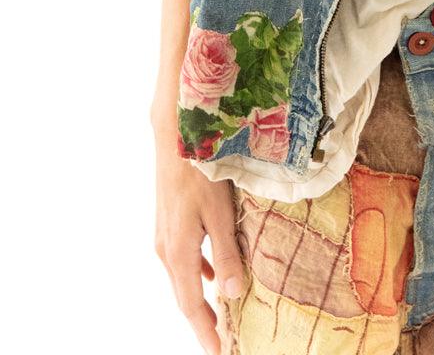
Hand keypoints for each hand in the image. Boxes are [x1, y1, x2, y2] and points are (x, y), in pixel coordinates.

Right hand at [153, 121, 247, 354]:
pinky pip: (183, 260)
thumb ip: (227, 253)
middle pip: (185, 296)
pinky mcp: (168, 222)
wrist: (175, 136)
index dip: (207, 331)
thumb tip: (233, 294)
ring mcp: (164, 236)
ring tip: (219, 317)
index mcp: (179, 252)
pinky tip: (212, 274)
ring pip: (183, 279)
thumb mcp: (220, 212)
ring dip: (199, 299)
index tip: (220, 352)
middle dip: (203, 321)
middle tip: (222, 342)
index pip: (192, 305)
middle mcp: (166, 250)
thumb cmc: (201, 170)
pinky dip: (197, 275)